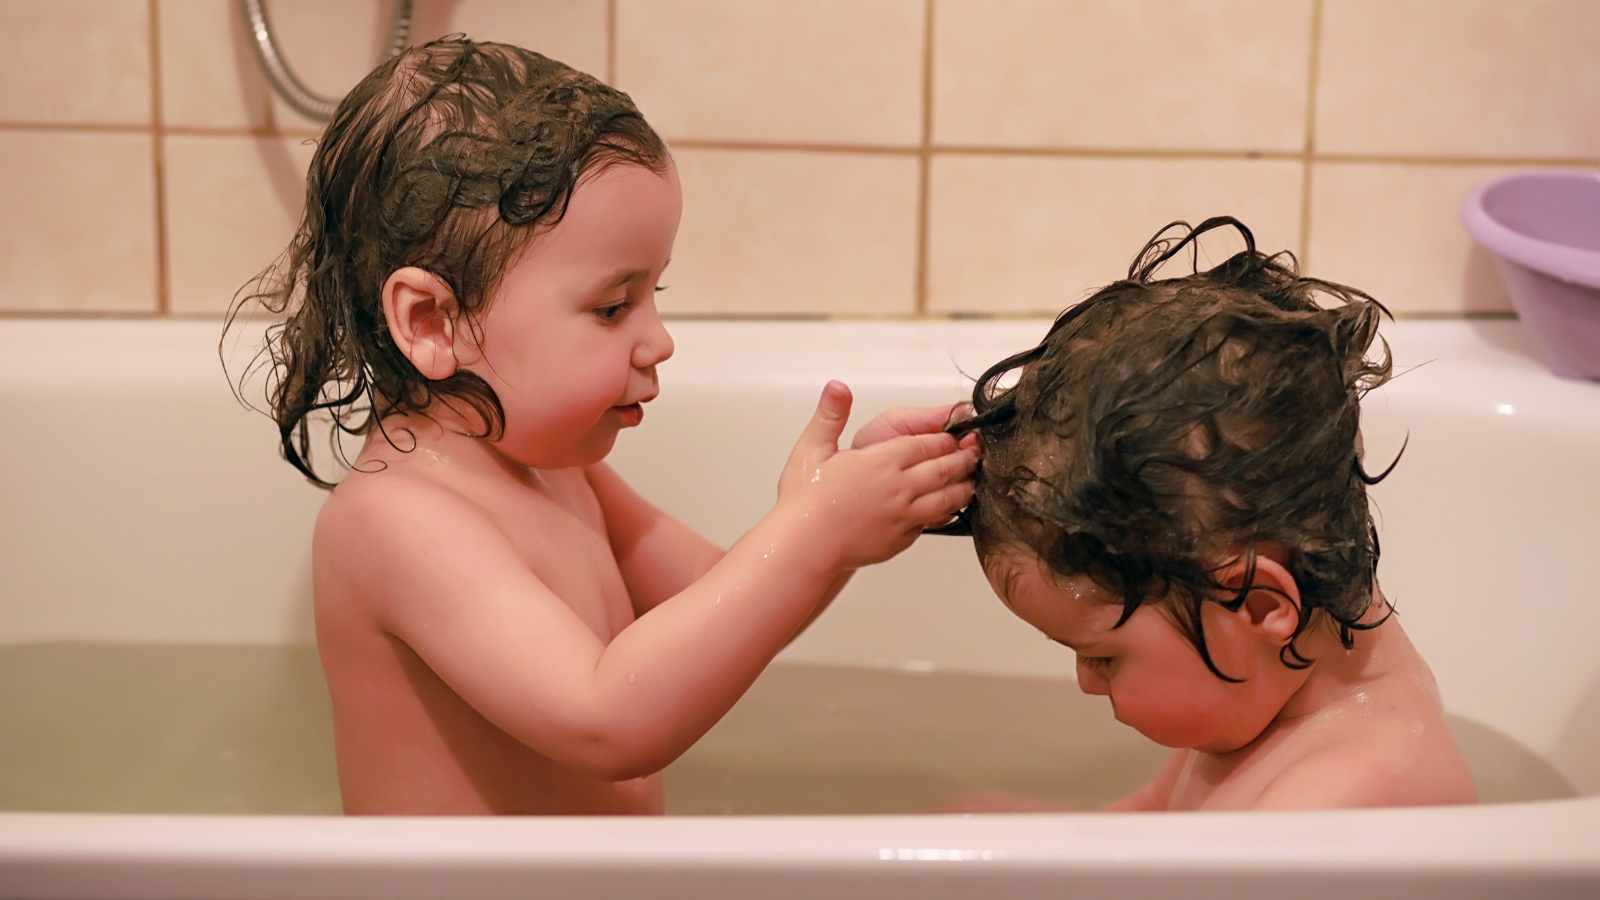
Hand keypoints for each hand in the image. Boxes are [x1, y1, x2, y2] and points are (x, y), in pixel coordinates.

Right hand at [778, 381, 977, 569]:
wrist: (805, 547)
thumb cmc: (805, 500)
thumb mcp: (811, 449)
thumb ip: (830, 415)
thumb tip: (837, 386)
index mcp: (882, 461)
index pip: (927, 444)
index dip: (946, 438)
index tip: (957, 435)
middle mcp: (900, 487)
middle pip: (944, 469)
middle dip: (964, 459)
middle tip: (976, 453)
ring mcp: (904, 515)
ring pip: (947, 498)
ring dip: (963, 487)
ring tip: (971, 480)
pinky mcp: (902, 539)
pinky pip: (932, 523)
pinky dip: (946, 513)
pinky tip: (948, 508)